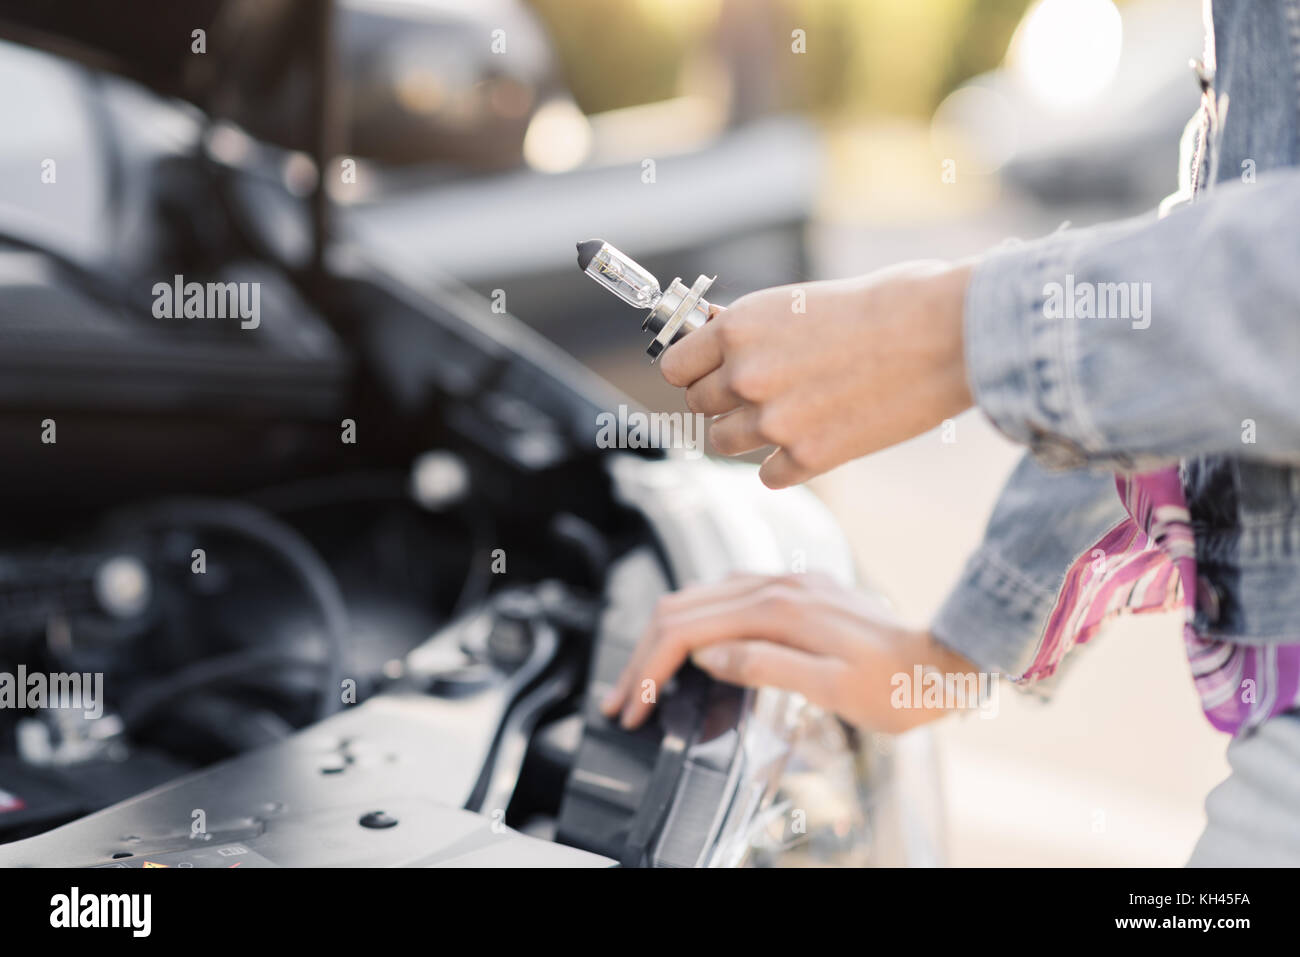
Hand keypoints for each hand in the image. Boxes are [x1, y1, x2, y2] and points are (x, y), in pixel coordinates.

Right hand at [599, 572, 976, 732]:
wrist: (944, 662)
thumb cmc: (897, 686)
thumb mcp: (833, 689)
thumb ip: (766, 666)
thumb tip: (710, 658)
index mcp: (777, 610)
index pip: (686, 630)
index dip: (649, 669)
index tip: (631, 707)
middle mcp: (774, 586)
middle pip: (680, 609)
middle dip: (640, 655)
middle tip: (619, 701)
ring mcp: (782, 585)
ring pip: (696, 600)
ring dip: (661, 640)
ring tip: (642, 680)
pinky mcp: (792, 593)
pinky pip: (722, 600)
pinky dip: (691, 626)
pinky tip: (689, 650)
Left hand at [661, 261, 973, 487]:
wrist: (947, 334)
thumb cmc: (888, 302)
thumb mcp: (803, 299)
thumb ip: (754, 326)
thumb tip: (716, 332)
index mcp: (740, 328)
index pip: (675, 365)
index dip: (694, 369)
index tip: (711, 371)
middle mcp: (746, 375)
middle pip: (699, 406)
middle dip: (725, 400)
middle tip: (762, 391)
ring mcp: (774, 421)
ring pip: (725, 443)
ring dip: (749, 433)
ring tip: (789, 414)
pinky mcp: (808, 458)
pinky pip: (768, 475)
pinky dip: (785, 464)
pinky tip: (813, 441)